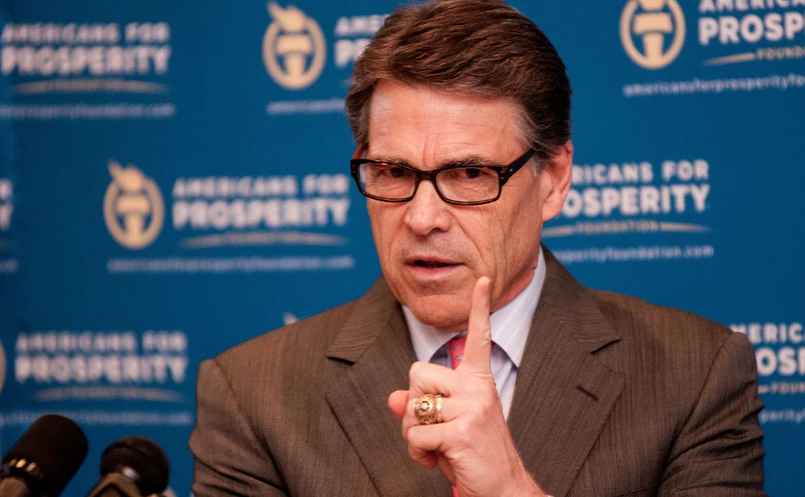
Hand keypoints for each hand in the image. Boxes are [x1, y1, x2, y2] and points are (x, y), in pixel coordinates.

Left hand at [388, 277, 546, 496]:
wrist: (501, 489)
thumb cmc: (471, 455)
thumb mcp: (444, 426)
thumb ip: (420, 408)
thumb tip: (394, 397)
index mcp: (478, 381)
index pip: (478, 337)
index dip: (478, 308)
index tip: (481, 279)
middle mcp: (478, 387)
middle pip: (417, 372)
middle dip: (414, 403)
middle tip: (434, 428)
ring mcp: (472, 407)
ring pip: (413, 405)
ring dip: (414, 433)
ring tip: (438, 447)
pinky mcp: (462, 429)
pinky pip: (416, 434)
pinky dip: (418, 454)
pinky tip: (438, 461)